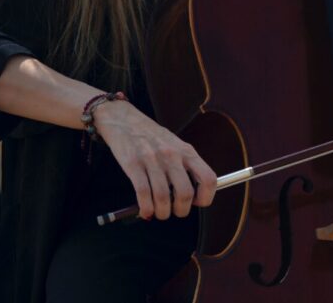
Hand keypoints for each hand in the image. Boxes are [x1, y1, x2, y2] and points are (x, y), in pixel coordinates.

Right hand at [92, 100, 216, 219]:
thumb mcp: (176, 145)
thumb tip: (191, 198)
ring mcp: (152, 159)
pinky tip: (145, 210)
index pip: (208, 179)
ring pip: (163, 197)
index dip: (206, 197)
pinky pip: (143, 193)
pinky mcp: (133, 164)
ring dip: (161, 212)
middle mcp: (172, 155)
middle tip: (174, 211)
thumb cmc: (152, 137)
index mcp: (187, 151)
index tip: (197, 203)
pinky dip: (145, 208)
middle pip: (185, 193)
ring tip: (158, 212)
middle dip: (181, 210)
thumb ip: (185, 166)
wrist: (124, 120)